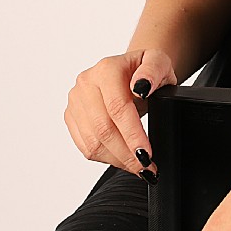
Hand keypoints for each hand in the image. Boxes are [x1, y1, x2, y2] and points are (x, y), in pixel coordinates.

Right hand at [64, 49, 176, 180]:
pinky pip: (86, 146)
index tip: (147, 154)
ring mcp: (76, 101)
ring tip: (138, 167)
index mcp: (107, 69)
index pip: (117, 108)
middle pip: (103, 128)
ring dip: (117, 160)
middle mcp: (86, 83)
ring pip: (92, 142)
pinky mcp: (71, 117)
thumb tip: (142, 86)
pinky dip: (106, 158)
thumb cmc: (146, 69)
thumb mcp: (159, 64)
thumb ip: (153, 71)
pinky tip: (123, 160)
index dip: (132, 134)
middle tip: (147, 167)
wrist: (132, 70)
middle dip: (126, 153)